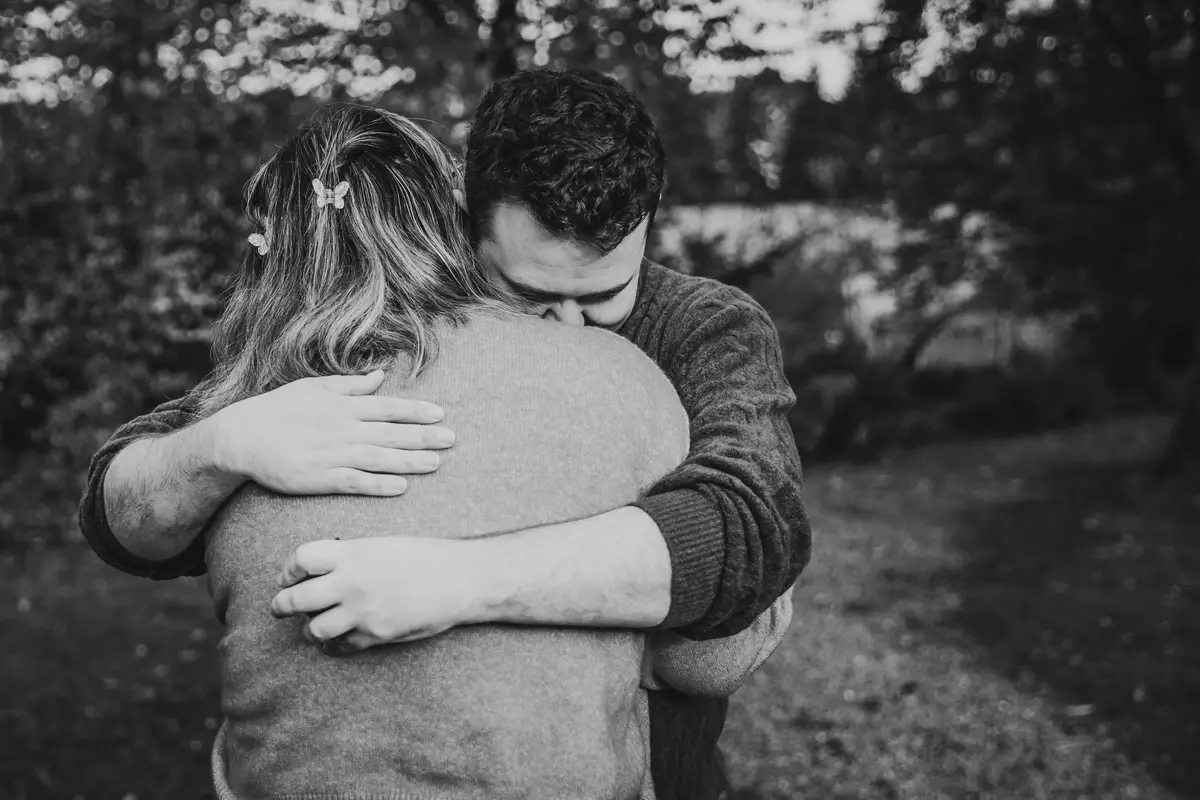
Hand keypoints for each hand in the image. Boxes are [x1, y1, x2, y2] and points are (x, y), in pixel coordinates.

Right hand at [210, 371, 453, 496]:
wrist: (241, 437)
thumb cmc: (279, 410)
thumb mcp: (314, 387)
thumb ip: (350, 385)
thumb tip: (381, 375)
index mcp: (341, 406)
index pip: (386, 407)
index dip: (414, 411)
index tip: (440, 414)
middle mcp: (340, 428)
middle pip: (389, 433)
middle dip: (423, 436)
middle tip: (452, 439)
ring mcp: (330, 454)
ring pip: (378, 458)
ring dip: (409, 461)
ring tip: (435, 463)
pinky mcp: (318, 478)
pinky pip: (354, 482)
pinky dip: (378, 484)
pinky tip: (400, 486)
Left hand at [269, 537, 482, 652]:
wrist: (461, 579)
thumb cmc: (427, 556)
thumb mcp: (384, 544)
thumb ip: (353, 556)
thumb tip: (326, 568)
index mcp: (353, 553)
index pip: (301, 559)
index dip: (288, 569)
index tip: (288, 576)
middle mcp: (351, 583)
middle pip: (296, 599)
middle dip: (282, 605)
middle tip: (279, 608)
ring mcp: (362, 612)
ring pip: (313, 629)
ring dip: (307, 629)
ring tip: (310, 628)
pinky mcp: (376, 635)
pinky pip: (341, 647)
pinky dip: (333, 647)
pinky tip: (335, 642)